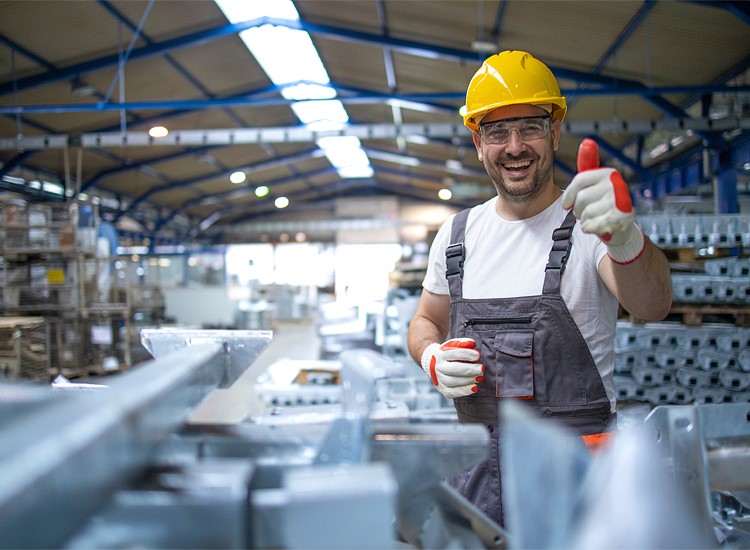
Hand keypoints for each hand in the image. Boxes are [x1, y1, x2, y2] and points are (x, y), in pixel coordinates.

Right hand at [420, 338, 483, 398]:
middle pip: (453, 369)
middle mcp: (437, 367)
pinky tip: (475, 388)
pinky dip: (464, 391)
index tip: (478, 356)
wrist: (432, 363)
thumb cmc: (447, 354)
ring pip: (452, 381)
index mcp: (440, 354)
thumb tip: (472, 343)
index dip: (466, 354)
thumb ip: (462, 343)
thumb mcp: (452, 345)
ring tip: (480, 377)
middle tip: (482, 368)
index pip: (453, 353)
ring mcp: (438, 379)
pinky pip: (452, 393)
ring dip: (468, 380)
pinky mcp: (442, 389)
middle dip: (469, 369)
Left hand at [561, 139, 644, 263]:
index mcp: (608, 173)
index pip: (579, 180)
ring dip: (585, 220)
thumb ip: (588, 164)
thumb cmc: (603, 204)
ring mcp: (620, 202)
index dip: (569, 195)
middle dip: (578, 210)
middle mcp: (616, 184)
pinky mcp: (620, 219)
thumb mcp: (595, 183)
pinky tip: (598, 227)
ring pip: (585, 214)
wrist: (621, 228)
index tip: (566, 205)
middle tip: (587, 212)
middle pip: (581, 199)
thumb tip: (587, 141)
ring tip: (595, 218)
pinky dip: (590, 229)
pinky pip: (591, 225)